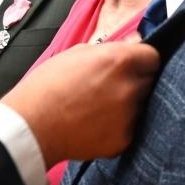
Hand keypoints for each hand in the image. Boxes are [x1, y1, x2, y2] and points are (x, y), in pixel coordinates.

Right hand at [2, 40, 158, 166]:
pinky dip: (117, 127)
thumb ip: (110, 49)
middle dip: (135, 82)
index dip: (142, 60)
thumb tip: (132, 45)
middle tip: (111, 87)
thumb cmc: (47, 85)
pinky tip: (95, 125)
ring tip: (98, 108)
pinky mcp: (124, 139)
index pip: (153, 56)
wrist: (31, 125)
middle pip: (149, 81)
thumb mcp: (76, 54)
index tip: (133, 65)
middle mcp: (130, 87)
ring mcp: (129, 116)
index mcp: (120, 60)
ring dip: (127, 105)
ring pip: (140, 106)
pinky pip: (129, 128)